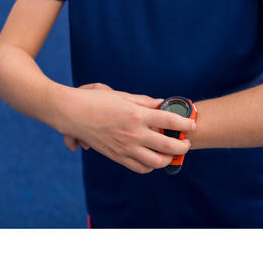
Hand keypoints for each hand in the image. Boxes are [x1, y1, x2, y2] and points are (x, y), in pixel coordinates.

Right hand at [64, 83, 193, 173]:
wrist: (70, 113)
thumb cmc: (94, 100)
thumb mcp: (121, 95)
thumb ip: (144, 101)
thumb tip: (161, 104)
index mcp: (136, 114)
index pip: (170, 120)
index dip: (185, 123)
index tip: (192, 123)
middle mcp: (133, 133)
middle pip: (168, 146)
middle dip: (182, 146)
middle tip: (186, 143)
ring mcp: (125, 148)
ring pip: (156, 163)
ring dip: (168, 159)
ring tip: (171, 153)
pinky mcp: (116, 156)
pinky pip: (139, 168)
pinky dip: (150, 166)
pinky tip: (152, 159)